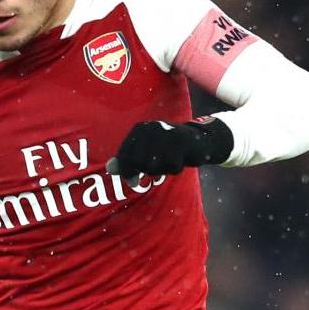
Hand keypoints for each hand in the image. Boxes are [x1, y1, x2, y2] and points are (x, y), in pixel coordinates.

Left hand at [107, 118, 231, 178]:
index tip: (132, 181)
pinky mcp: (182, 142)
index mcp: (139, 130)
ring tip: (169, 160)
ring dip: (162, 170)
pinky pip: (172, 168)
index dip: (126, 171)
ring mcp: (166, 134)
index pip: (124, 155)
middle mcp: (151, 128)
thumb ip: (128, 159)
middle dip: (147, 171)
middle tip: (157, 167)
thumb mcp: (146, 151)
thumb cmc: (168, 147)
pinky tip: (180, 160)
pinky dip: (175, 169)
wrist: (198, 139)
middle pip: (138, 163)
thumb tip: (110, 168)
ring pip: (154, 167)